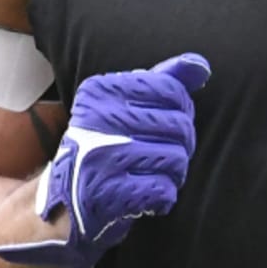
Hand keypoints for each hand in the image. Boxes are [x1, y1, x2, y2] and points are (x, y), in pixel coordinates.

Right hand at [0, 53, 210, 267]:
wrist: (66, 202)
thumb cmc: (106, 146)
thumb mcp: (124, 105)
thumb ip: (164, 80)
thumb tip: (200, 65)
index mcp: (101, 91)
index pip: (171, 90)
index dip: (183, 111)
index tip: (167, 124)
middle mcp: (97, 119)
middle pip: (179, 125)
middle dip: (181, 145)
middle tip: (162, 155)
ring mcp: (101, 157)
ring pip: (176, 158)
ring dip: (174, 173)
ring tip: (153, 175)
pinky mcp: (106, 194)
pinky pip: (164, 190)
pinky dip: (163, 196)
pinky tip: (146, 196)